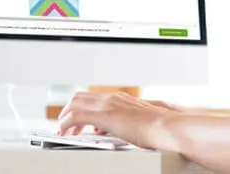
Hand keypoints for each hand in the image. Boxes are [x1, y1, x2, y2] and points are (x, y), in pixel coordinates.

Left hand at [57, 91, 174, 148]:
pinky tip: (65, 133)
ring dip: (65, 116)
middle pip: (80, 96)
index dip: (82, 107)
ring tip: (63, 130)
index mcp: (121, 99)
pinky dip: (66, 124)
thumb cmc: (160, 127)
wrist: (166, 126)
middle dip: (69, 110)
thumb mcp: (141, 122)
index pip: (94, 98)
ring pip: (75, 103)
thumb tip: (126, 131)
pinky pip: (75, 116)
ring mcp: (107, 105)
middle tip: (66, 124)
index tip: (79, 121)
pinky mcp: (103, 115)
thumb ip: (129, 124)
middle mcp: (112, 99)